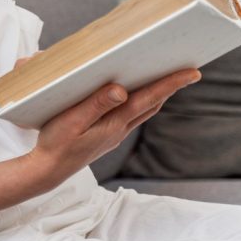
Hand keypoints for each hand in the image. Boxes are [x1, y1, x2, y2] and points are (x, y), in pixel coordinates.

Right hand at [31, 68, 200, 180]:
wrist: (48, 170)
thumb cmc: (56, 144)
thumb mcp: (72, 121)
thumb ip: (96, 105)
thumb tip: (122, 90)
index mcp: (115, 123)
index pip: (149, 99)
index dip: (171, 84)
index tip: (193, 72)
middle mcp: (120, 129)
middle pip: (153, 104)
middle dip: (171, 87)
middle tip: (187, 70)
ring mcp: (114, 134)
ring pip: (144, 111)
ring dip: (158, 94)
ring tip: (167, 78)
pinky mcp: (106, 136)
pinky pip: (131, 115)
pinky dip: (141, 101)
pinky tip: (135, 95)